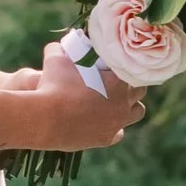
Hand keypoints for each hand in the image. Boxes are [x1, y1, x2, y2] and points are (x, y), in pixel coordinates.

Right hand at [21, 47, 146, 147]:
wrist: (45, 118)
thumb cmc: (53, 85)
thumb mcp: (56, 59)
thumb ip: (60, 49)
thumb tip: (59, 46)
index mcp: (119, 79)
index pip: (132, 68)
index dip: (123, 65)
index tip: (112, 66)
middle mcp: (124, 101)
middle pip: (140, 90)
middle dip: (130, 85)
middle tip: (115, 82)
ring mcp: (117, 122)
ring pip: (137, 112)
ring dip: (129, 106)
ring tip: (114, 102)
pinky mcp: (106, 139)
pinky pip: (119, 133)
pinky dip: (114, 127)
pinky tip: (103, 122)